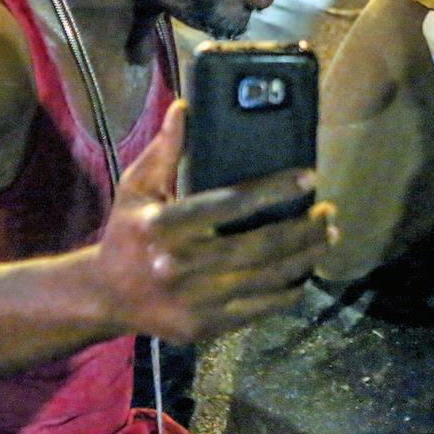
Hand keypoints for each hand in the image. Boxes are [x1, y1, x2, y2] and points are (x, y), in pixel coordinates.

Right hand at [94, 101, 335, 344]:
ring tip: (327, 238)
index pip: (231, 203)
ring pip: (265, 279)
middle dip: (303, 229)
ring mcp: (193, 300)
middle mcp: (179, 264)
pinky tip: (305, 275)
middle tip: (329, 212)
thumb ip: (165, 150)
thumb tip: (184, 107)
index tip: (309, 176)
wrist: (104, 296)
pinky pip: (258, 310)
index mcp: (163, 226)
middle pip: (259, 246)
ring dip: (304, 258)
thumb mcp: (137, 187)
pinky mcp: (203, 326)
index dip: (274, 189)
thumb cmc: (127, 232)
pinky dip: (287, 293)